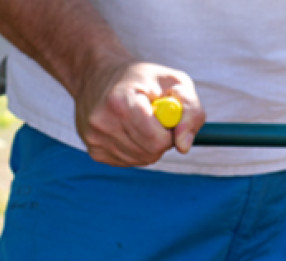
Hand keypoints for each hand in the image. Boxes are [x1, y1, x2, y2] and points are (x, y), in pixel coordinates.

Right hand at [74, 58, 204, 166]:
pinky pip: (129, 162)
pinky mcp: (94, 150)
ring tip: (140, 121)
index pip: (157, 139)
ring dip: (149, 145)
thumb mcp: (175, 82)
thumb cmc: (143, 78)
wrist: (99, 73)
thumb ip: (191, 111)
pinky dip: (136, 149)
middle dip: (161, 140)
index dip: (169, 132)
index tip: (165, 117)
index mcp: (120, 101)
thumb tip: (183, 146)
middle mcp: (102, 122)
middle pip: (150, 152)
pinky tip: (127, 130)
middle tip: (154, 119)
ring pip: (141, 160)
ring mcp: (94, 138)